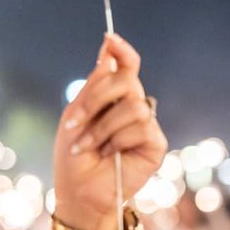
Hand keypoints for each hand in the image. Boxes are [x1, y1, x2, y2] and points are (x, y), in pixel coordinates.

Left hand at [53, 34, 166, 229]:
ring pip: (133, 105)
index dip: (122, 50)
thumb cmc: (73, 154)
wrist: (79, 191)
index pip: (125, 65)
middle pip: (126, 79)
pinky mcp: (155, 143)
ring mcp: (145, 124)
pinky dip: (117, 141)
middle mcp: (132, 105)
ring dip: (102, 127)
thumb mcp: (76, 115)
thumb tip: (108, 50)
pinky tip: (109, 154)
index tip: (109, 38)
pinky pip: (141, 127)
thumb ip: (94, 85)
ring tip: (87, 146)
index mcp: (112, 96)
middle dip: (96, 98)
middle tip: (74, 122)